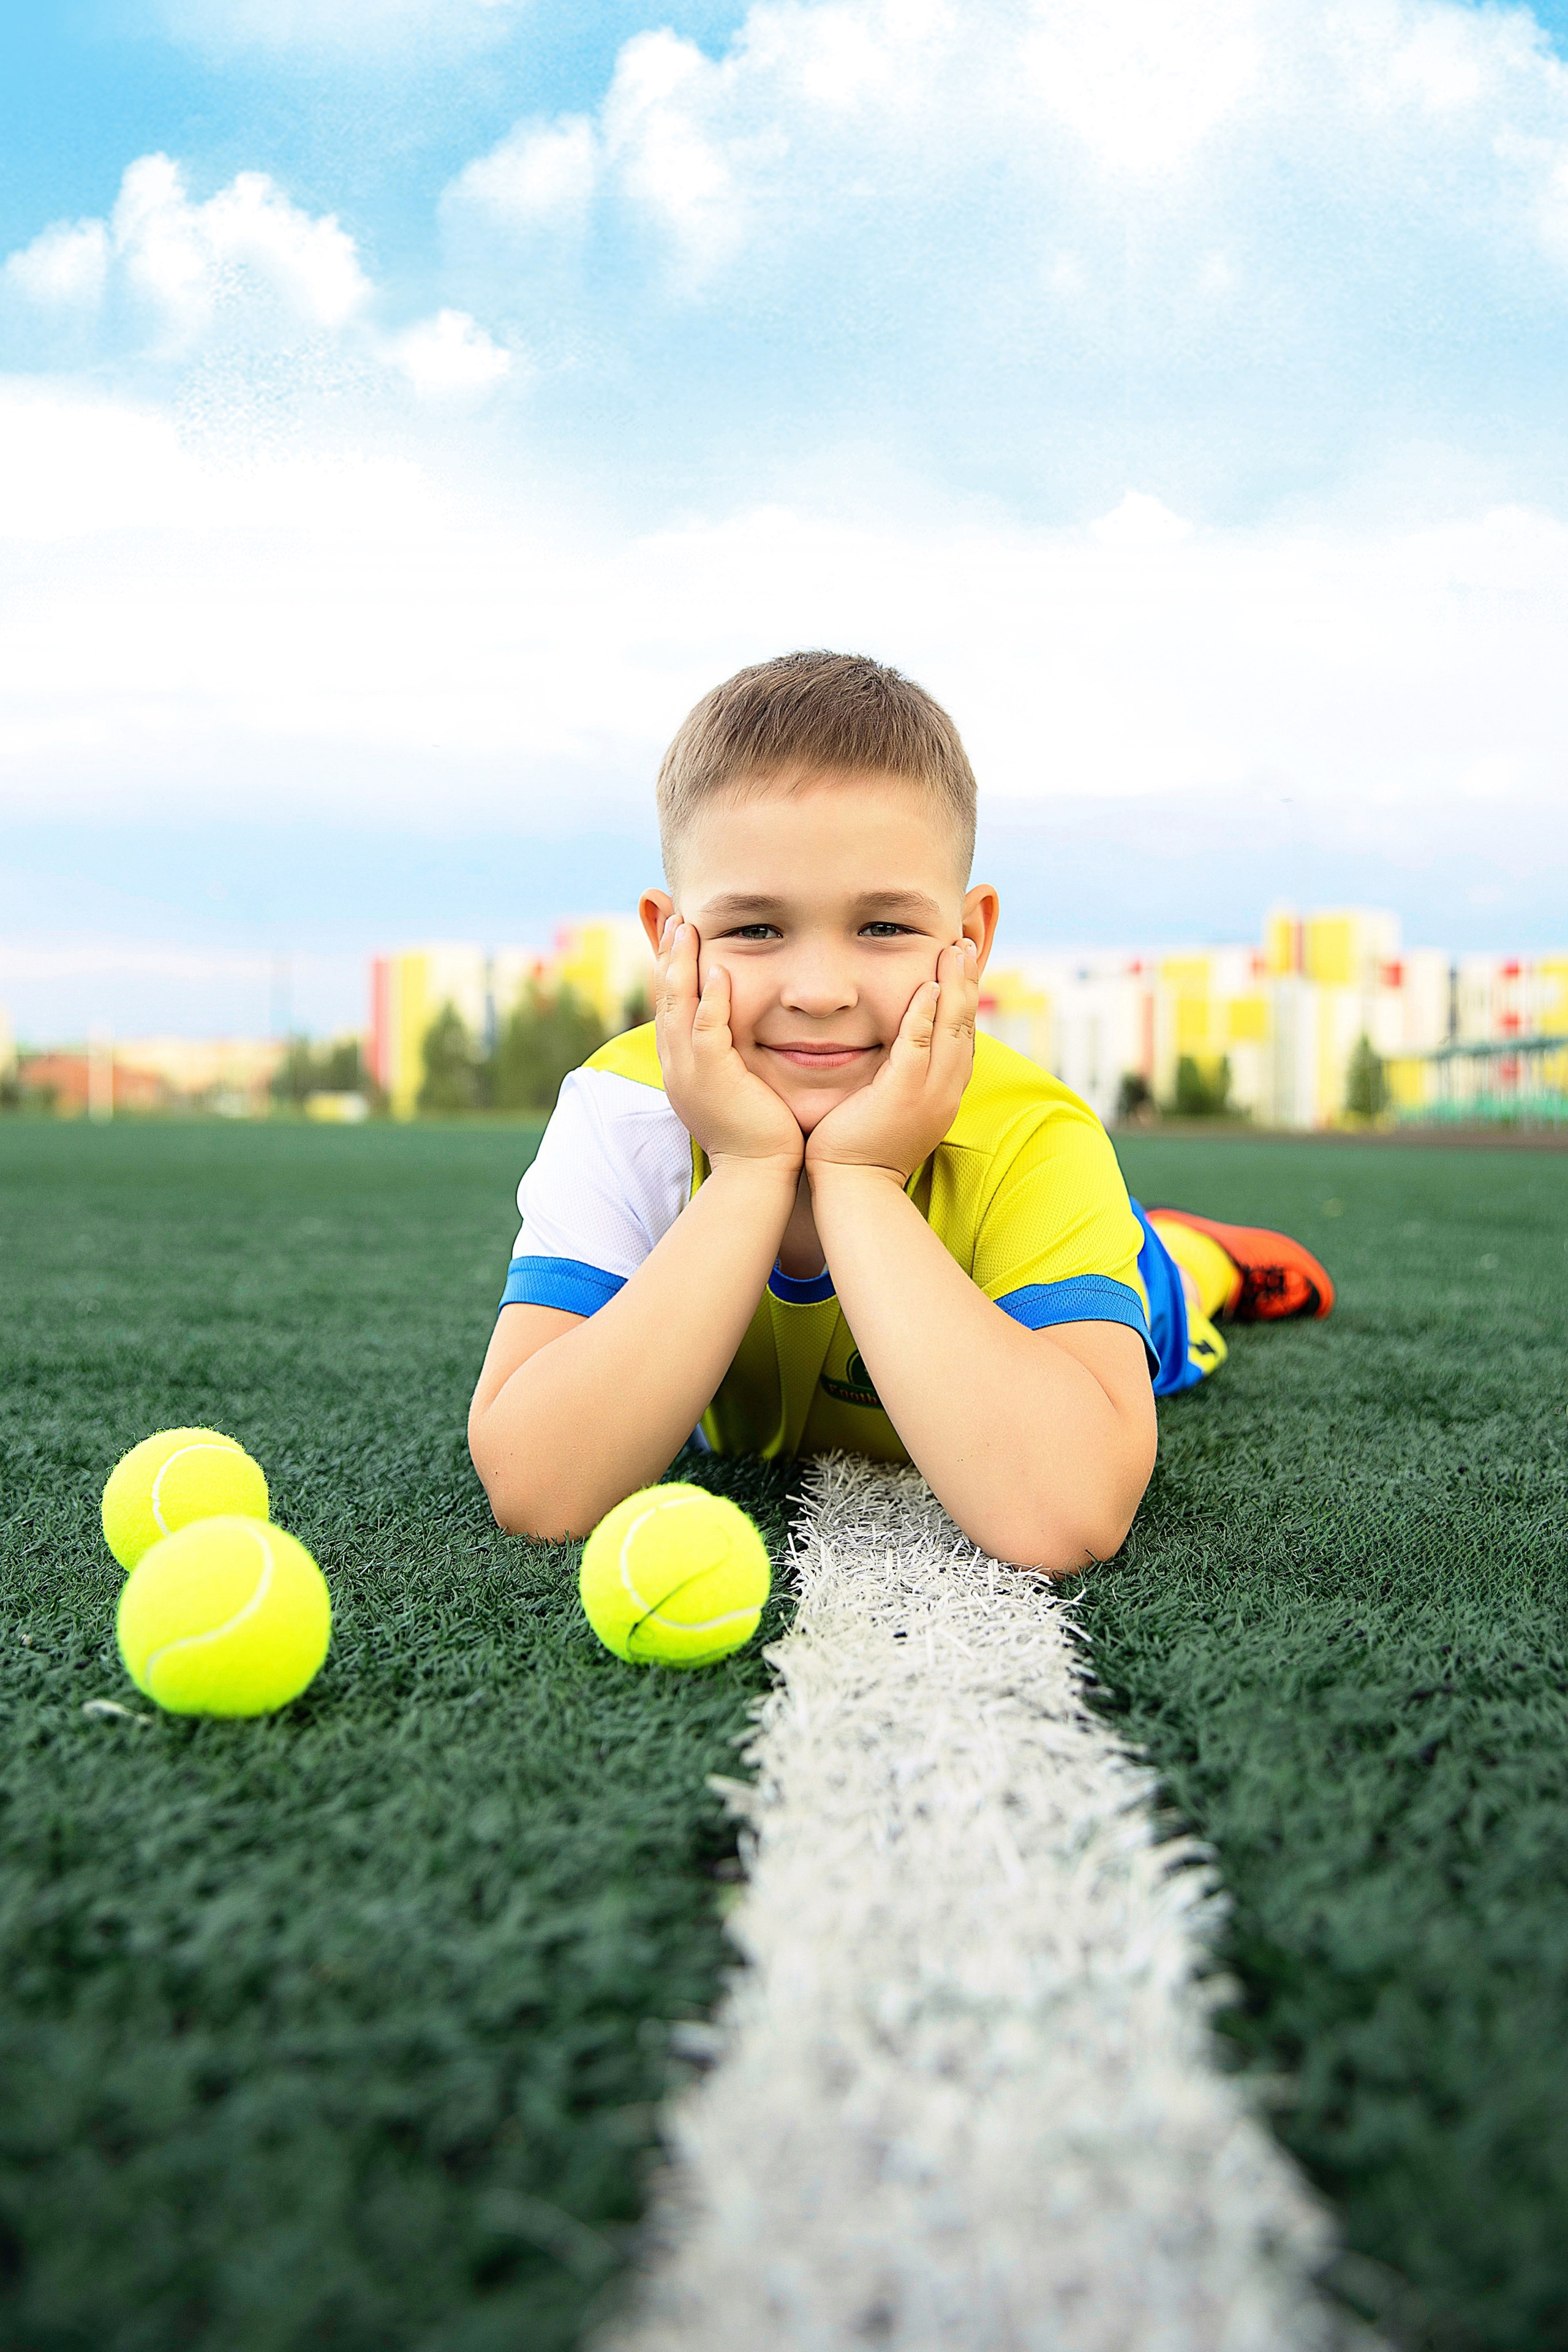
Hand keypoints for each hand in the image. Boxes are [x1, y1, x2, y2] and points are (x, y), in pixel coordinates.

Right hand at [654, 919, 804, 1176]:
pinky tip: (720, 966)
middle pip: (664, 1000)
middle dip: (666, 957)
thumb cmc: (760, 1137)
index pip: (670, 1010)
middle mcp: (676, 1066)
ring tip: (686, 927)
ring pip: (676, 1006)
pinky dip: (711, 996)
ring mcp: (689, 1071)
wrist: (756, 1175)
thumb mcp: (739, 1090)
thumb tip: (744, 1041)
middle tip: (673, 919)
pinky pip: (707, 1027)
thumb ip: (735, 1060)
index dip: (670, 973)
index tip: (677, 940)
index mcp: (681, 1069)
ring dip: (680, 964)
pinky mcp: (711, 1076)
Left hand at [805, 939, 977, 1184]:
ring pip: (951, 1029)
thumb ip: (896, 1080)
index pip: (960, 1039)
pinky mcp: (904, 1092)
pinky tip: (928, 985)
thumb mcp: (889, 1109)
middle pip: (964, 1027)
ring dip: (954, 986)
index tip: (962, 969)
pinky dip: (925, 1013)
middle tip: (965, 945)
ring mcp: (929, 1093)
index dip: (964, 1002)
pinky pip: (920, 1044)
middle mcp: (946, 1092)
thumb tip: (892, 1059)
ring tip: (955, 950)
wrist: (855, 1187)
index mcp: (943, 1095)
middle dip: (967, 983)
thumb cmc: (861, 1150)